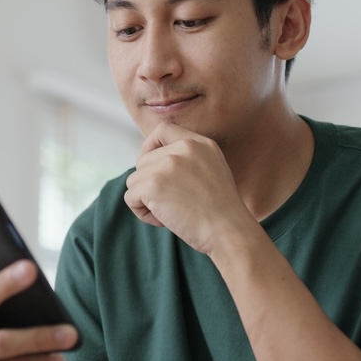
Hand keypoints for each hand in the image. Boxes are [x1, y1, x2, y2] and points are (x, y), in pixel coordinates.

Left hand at [124, 123, 253, 254]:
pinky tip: (165, 220)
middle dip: (150, 185)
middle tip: (173, 205)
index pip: (162, 130)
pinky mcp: (153, 184)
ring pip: (134, 180)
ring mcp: (167, 164)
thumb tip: (153, 165)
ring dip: (146, 200)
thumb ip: (187, 161)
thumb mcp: (212, 171)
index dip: (149, 147)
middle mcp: (183, 148)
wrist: (229, 231)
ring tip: (172, 213)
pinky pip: (130, 197)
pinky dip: (143, 213)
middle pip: (143, 161)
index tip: (151, 167)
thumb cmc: (221, 212)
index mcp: (199, 143)